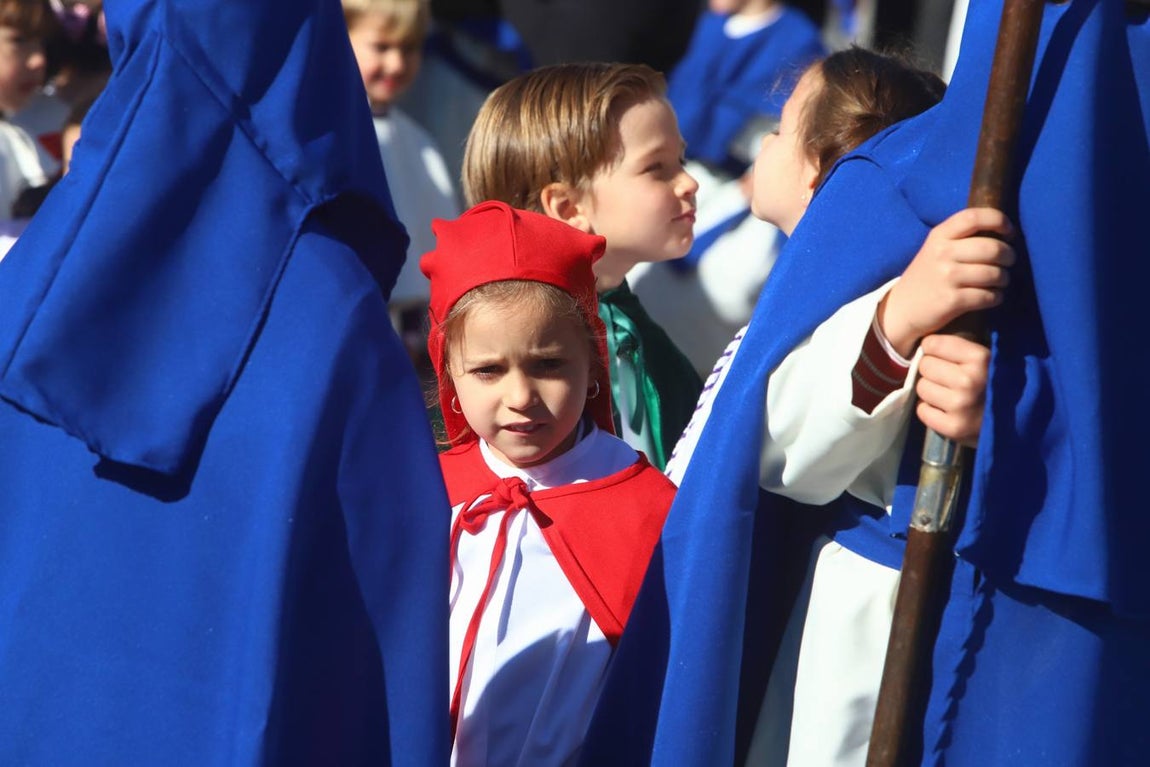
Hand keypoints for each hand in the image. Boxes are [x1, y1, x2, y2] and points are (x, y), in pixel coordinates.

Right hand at [878, 208, 1015, 357]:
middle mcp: (942, 253)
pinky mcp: (951, 301)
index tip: (1009, 232)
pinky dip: (996, 298)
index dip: (998, 220)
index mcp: (939, 236)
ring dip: (1004, 279)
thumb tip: (1002, 233)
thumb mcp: (935, 249)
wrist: (901, 309)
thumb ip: (961, 238)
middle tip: (1008, 262)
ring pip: (994, 274)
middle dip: (1008, 256)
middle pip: (992, 248)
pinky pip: (988, 296)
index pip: (973, 217)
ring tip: (999, 281)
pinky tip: (991, 297)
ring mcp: (946, 277)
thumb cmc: (927, 276)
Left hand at [915, 334, 988, 447]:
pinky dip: (930, 411)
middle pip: (924, 365)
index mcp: (981, 358)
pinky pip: (922, 411)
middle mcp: (970, 381)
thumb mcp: (987, 356)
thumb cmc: (994, 382)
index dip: (934, 349)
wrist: (1016, 423)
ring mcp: (961, 406)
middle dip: (933, 370)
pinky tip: (947, 411)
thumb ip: (962, 343)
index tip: (945, 356)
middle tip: (950, 379)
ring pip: (921, 387)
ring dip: (931, 391)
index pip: (932, 344)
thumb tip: (926, 338)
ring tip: (950, 395)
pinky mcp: (954, 428)